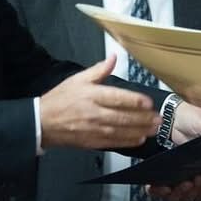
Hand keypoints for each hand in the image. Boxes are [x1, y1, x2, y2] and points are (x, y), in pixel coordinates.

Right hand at [40, 55, 159, 148]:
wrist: (42, 122)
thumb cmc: (60, 99)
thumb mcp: (77, 79)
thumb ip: (99, 70)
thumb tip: (114, 57)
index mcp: (92, 95)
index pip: (118, 98)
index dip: (135, 101)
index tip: (149, 102)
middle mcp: (94, 113)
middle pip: (123, 116)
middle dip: (143, 118)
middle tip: (159, 118)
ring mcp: (93, 129)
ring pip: (121, 131)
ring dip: (139, 130)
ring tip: (153, 129)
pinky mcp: (91, 142)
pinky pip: (113, 143)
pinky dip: (127, 142)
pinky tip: (138, 140)